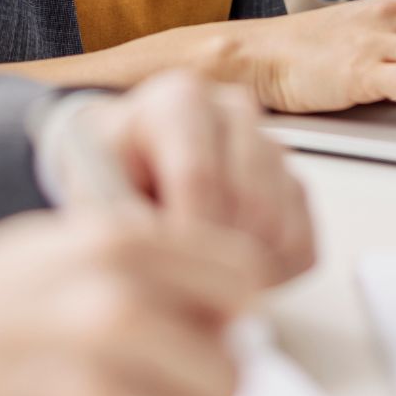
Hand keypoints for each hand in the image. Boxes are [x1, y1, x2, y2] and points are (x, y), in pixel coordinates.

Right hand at [0, 211, 259, 395]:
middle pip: (230, 361)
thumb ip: (144, 267)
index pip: (242, 276)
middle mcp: (116, 296)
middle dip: (206, 382)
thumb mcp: (60, 248)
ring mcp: (94, 369)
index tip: (208, 331)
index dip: (230, 314)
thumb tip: (221, 308)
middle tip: (165, 387)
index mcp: (118, 239)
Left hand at [41, 71, 314, 285]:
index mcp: (179, 100)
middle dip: (214, 261)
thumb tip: (151, 270)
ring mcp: (271, 148)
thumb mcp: (94, 188)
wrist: (129, 166)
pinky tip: (225, 275)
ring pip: (277, 227)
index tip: (168, 276)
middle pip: (247, 203)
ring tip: (197, 284)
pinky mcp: (294, 186)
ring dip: (241, 272)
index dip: (185, 236)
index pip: (198, 175)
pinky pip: (301, 247)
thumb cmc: (109, 175)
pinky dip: (271, 277)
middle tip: (182, 294)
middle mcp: (233, 113)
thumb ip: (121, 219)